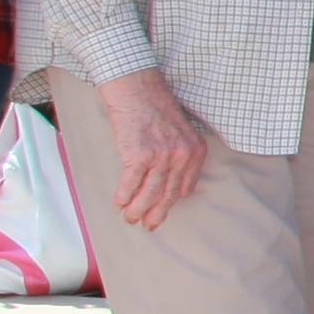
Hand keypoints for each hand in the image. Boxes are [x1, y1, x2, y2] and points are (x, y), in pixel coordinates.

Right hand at [93, 69, 207, 232]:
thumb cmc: (154, 107)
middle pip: (168, 194)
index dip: (172, 202)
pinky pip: (131, 183)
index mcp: (195, 150)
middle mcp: (182, 155)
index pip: (185, 186)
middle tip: (148, 225)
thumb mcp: (180, 130)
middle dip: (157, 214)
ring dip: (138, 210)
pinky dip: (123, 196)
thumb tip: (170, 181)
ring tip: (130, 219)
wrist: (136, 88)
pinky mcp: (140, 154)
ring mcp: (162, 155)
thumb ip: (180, 154)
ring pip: (150, 193)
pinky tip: (118, 203)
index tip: (162, 210)